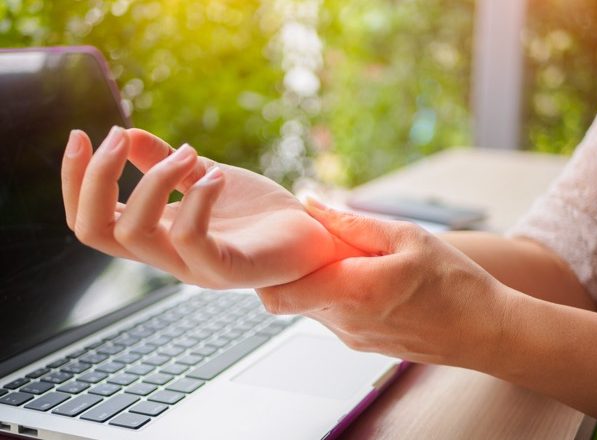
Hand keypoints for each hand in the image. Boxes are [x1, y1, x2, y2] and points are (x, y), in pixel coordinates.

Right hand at [61, 126, 358, 288]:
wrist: (312, 237)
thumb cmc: (259, 212)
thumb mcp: (205, 177)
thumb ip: (165, 164)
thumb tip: (126, 134)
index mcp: (158, 235)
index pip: (90, 221)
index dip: (75, 180)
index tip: (81, 134)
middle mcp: (167, 256)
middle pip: (96, 232)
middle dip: (95, 178)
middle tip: (118, 137)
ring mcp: (196, 267)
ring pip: (135, 235)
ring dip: (150, 181)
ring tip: (188, 155)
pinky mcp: (229, 270)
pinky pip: (192, 239)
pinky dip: (196, 198)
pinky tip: (216, 177)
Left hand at [258, 199, 514, 368]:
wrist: (487, 331)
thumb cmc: (455, 282)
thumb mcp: (406, 238)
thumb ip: (351, 222)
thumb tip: (310, 202)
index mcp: (353, 292)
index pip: (277, 292)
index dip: (269, 267)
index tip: (283, 241)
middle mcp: (345, 323)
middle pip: (287, 300)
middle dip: (290, 270)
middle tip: (312, 242)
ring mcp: (352, 338)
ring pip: (309, 308)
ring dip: (314, 281)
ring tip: (345, 257)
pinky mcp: (363, 345)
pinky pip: (331, 317)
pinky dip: (333, 295)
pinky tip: (362, 277)